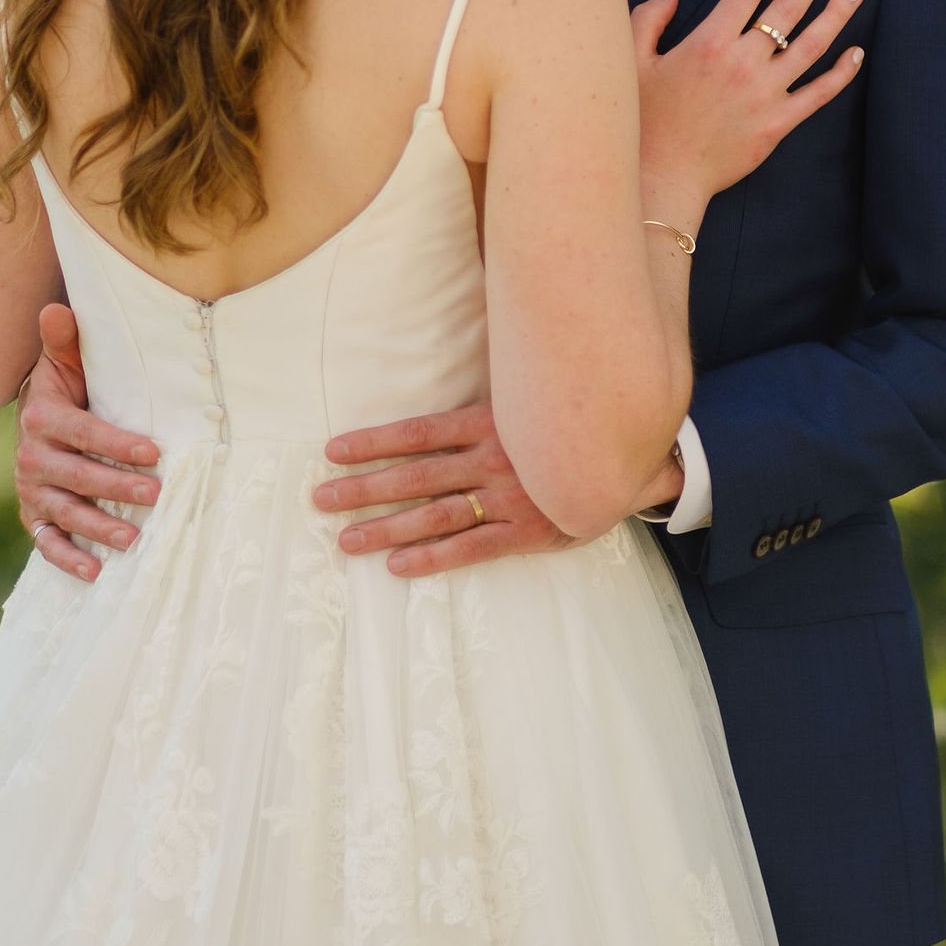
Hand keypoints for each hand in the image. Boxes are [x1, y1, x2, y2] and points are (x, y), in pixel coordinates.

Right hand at [13, 302, 161, 583]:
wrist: (38, 415)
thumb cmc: (68, 386)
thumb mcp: (66, 362)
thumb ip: (65, 341)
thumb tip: (56, 309)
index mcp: (42, 416)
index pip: (82, 431)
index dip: (116, 443)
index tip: (154, 453)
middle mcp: (31, 455)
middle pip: (75, 475)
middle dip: (114, 487)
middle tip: (155, 495)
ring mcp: (32, 489)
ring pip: (64, 512)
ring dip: (97, 527)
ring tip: (133, 537)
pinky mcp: (34, 514)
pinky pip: (46, 541)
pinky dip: (66, 558)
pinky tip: (95, 573)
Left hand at [316, 401, 579, 575]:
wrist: (623, 464)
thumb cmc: (564, 434)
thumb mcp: (527, 407)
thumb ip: (488, 403)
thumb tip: (446, 381)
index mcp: (489, 425)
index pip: (418, 433)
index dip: (373, 442)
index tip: (333, 451)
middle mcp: (492, 460)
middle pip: (415, 476)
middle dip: (364, 488)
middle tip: (321, 499)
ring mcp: (507, 498)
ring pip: (435, 515)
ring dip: (386, 528)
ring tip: (346, 540)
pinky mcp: (524, 533)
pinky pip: (471, 548)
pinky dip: (433, 558)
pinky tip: (397, 565)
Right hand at [630, 0, 862, 215]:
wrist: (663, 176)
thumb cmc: (644, 120)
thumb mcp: (634, 62)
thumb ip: (650, 19)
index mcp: (709, 44)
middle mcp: (743, 63)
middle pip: (786, 10)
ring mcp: (765, 94)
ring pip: (810, 46)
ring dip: (835, 14)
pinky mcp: (778, 124)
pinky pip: (817, 94)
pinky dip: (840, 73)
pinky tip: (856, 52)